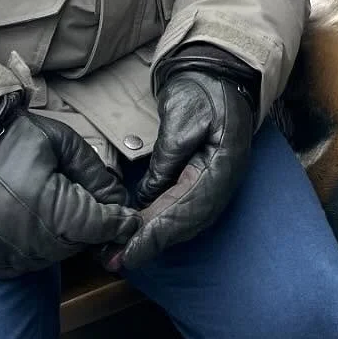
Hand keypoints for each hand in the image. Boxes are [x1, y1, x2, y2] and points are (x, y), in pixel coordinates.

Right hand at [0, 110, 138, 279]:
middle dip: (89, 226)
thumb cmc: (13, 140)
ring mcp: (7, 256)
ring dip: (63, 237)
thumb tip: (118, 203)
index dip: (119, 222)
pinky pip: (26, 263)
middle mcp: (29, 241)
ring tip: (50, 205)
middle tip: (84, 201)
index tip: (129, 218)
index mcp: (50, 209)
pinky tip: (29, 220)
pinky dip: (36, 247)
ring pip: (54, 256)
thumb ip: (95, 175)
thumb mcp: (63, 144)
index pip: (100, 227)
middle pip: (79, 244)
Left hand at [106, 64, 255, 272]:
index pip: (184, 211)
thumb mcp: (181, 118)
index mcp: (221, 167)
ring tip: (120, 254)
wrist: (220, 77)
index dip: (155, 235)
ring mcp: (216, 185)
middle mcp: (222, 184)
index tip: (127, 251)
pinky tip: (139, 234)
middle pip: (184, 225)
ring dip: (153, 241)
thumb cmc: (202, 92)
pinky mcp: (204, 183)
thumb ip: (165, 160)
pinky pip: (183, 213)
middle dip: (150, 245)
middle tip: (115, 261)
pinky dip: (161, 227)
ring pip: (184, 224)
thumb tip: (147, 199)